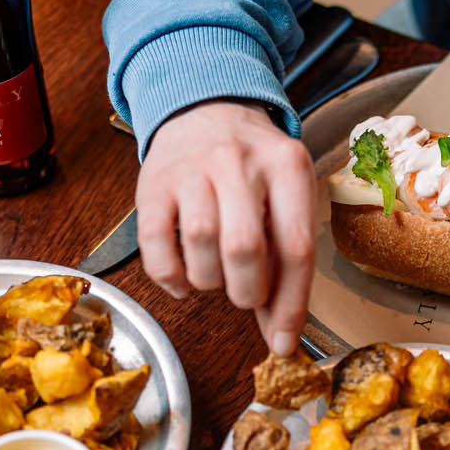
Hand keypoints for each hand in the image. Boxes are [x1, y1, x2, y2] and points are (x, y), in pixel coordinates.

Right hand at [136, 99, 316, 354]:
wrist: (204, 107)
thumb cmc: (253, 171)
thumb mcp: (284, 199)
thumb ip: (285, 263)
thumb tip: (281, 338)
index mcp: (288, 166)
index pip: (296, 247)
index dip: (290, 305)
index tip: (282, 343)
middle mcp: (240, 162)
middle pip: (245, 248)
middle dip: (247, 292)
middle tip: (245, 296)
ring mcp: (193, 169)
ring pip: (201, 244)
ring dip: (209, 281)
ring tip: (215, 276)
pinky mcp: (153, 183)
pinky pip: (156, 245)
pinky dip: (170, 277)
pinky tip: (182, 279)